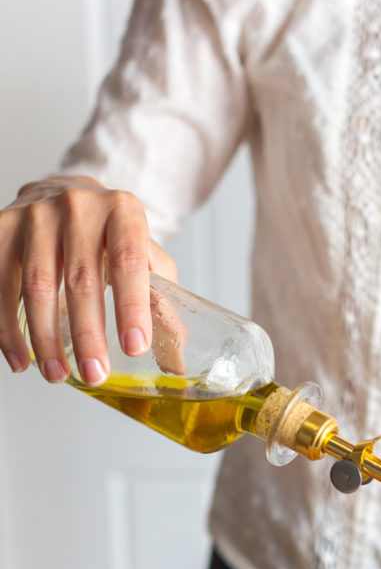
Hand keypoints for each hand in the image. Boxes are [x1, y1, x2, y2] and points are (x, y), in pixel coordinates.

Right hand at [0, 175, 176, 384]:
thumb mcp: (146, 257)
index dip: (132, 306)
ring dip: (46, 338)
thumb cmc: (110, 235)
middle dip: (88, 335)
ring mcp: (35, 215)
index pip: (128, 260)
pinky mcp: (3, 228)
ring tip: (58, 374)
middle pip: (81, 279)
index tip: (135, 348)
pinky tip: (21, 358)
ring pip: (37, 285)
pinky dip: (8, 328)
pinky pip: (0, 282)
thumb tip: (175, 367)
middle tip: (95, 374)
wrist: (64, 194)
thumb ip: (163, 303)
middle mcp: (77, 206)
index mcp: (122, 210)